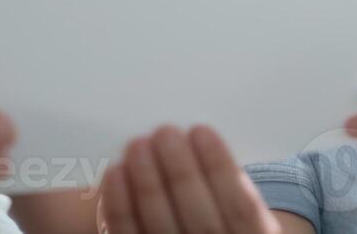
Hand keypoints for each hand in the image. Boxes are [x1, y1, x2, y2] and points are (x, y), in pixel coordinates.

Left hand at [98, 125, 281, 233]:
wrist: (197, 233)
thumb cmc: (218, 209)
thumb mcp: (238, 200)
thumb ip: (226, 177)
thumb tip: (194, 136)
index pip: (240, 208)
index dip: (220, 168)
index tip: (201, 131)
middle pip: (200, 219)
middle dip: (181, 172)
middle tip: (165, 132)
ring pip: (162, 228)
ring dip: (148, 184)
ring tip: (138, 145)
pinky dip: (120, 206)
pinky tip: (116, 172)